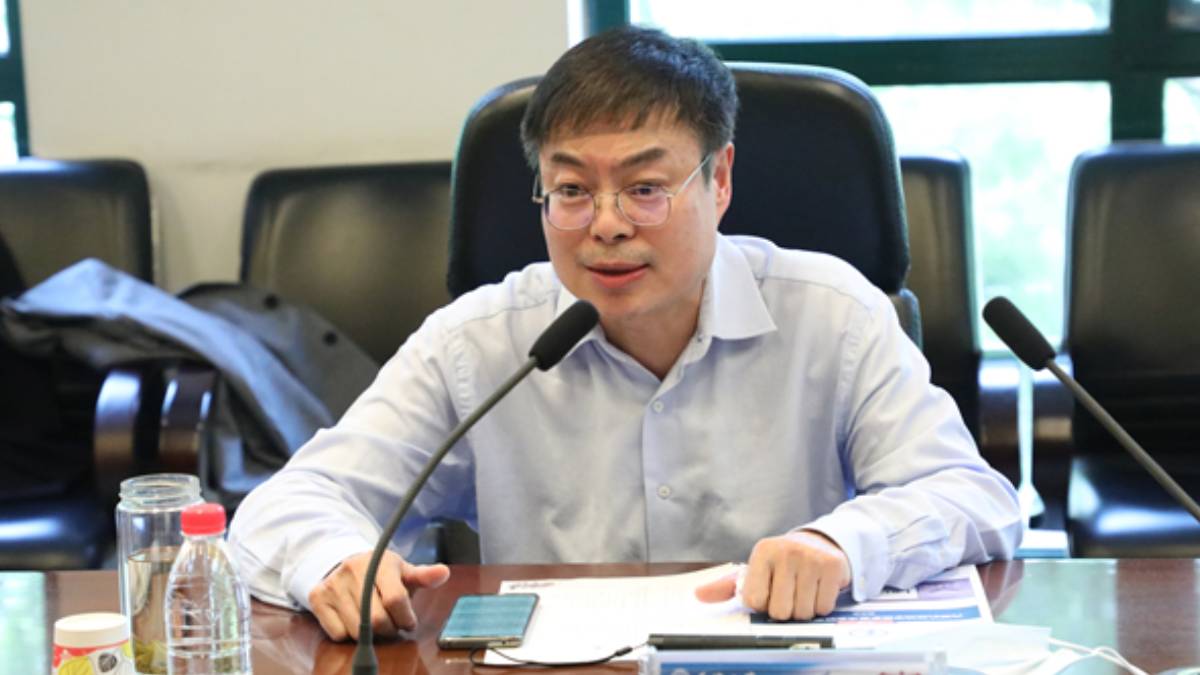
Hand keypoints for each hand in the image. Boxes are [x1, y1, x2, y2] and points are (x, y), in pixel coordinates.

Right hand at [307, 550, 450, 640]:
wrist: (344, 564)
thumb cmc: (381, 573)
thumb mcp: (403, 572)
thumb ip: (424, 576)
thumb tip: (444, 572)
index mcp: (380, 562)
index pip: (396, 599)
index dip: (405, 618)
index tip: (409, 622)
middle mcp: (354, 570)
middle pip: (377, 619)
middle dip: (390, 629)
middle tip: (392, 625)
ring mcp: (334, 584)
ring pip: (357, 630)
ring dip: (370, 634)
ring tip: (375, 622)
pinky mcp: (318, 597)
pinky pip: (337, 633)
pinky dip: (349, 635)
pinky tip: (354, 620)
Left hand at [694, 530, 849, 620]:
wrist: (820, 543)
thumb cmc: (782, 563)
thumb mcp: (755, 569)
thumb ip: (726, 586)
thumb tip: (698, 595)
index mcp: (762, 552)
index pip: (754, 600)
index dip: (762, 604)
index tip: (768, 592)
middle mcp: (786, 552)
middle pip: (779, 611)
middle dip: (784, 610)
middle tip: (788, 594)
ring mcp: (811, 558)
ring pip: (802, 613)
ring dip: (803, 610)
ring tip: (803, 591)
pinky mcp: (832, 566)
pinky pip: (823, 607)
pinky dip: (821, 606)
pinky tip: (818, 589)